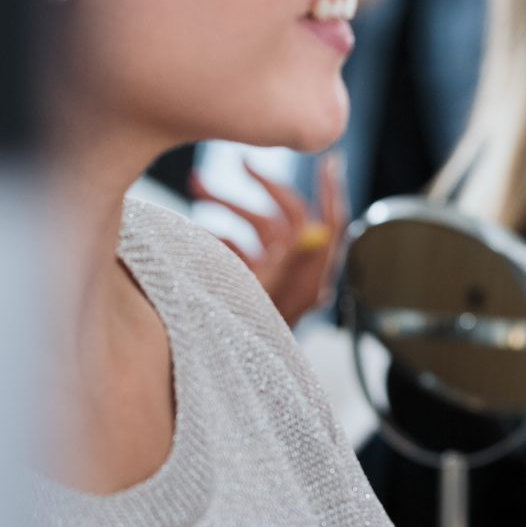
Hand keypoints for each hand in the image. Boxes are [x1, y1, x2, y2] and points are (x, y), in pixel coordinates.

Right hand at [193, 158, 347, 326]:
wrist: (218, 365)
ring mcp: (272, 274)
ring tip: (194, 187)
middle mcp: (294, 271)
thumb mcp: (270, 293)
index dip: (331, 192)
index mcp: (310, 275)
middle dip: (262, 187)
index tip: (328, 161)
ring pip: (255, 227)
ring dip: (226, 205)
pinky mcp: (250, 278)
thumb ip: (294, 259)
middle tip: (241, 163)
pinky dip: (219, 234)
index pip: (331, 225)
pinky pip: (238, 245)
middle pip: (288, 216)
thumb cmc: (247, 335)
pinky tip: (195, 230)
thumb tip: (317, 226)